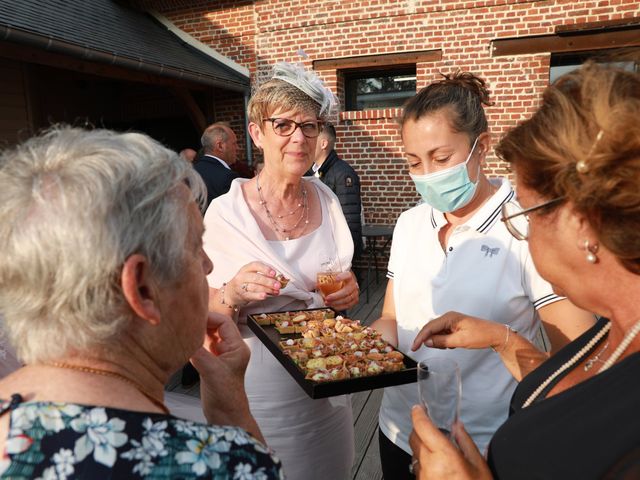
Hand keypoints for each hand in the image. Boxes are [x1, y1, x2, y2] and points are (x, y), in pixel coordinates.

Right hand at [190, 312, 257, 435]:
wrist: (226, 417)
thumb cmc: (226, 397)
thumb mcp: (211, 371)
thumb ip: (198, 352)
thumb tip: (182, 336)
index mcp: (237, 348)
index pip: (224, 323)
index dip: (209, 317)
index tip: (192, 316)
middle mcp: (230, 349)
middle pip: (216, 327)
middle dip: (201, 323)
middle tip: (183, 320)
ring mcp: (221, 356)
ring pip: (208, 337)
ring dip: (196, 333)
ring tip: (181, 328)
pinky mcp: (211, 364)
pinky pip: (202, 347)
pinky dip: (193, 343)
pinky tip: (183, 342)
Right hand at [226, 262, 282, 307]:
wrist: (231, 293)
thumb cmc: (245, 282)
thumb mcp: (252, 275)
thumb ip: (264, 275)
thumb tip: (279, 279)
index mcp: (246, 268)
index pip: (255, 265)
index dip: (265, 269)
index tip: (274, 273)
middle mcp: (242, 276)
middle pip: (256, 277)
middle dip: (268, 281)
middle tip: (278, 285)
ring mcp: (240, 286)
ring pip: (254, 287)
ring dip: (267, 290)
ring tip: (276, 292)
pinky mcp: (241, 295)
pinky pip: (251, 295)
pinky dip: (258, 296)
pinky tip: (265, 296)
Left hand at [324, 270, 358, 310]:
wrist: (348, 284)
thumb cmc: (341, 281)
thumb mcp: (335, 278)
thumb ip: (327, 280)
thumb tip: (316, 285)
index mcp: (349, 276)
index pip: (347, 275)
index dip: (342, 277)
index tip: (336, 279)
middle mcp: (353, 284)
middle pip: (346, 291)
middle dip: (336, 296)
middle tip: (327, 298)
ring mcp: (355, 293)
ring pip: (347, 299)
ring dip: (336, 303)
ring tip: (328, 303)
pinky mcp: (355, 300)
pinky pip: (348, 305)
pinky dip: (340, 307)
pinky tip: (333, 307)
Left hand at [409, 405, 491, 479]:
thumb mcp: (479, 467)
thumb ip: (466, 443)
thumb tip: (458, 427)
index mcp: (443, 455)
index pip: (422, 426)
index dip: (418, 414)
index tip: (418, 408)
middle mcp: (428, 464)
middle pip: (414, 437)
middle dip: (419, 429)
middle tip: (431, 428)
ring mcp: (422, 477)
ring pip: (414, 453)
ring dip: (421, 446)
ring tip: (438, 450)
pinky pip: (418, 468)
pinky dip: (424, 462)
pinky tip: (438, 467)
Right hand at [411, 311, 505, 351]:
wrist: (496, 335)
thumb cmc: (481, 335)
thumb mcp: (460, 341)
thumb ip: (442, 341)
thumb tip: (427, 342)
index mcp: (449, 317)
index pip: (429, 327)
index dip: (420, 338)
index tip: (414, 347)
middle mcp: (449, 317)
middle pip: (430, 328)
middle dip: (425, 339)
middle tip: (418, 349)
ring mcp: (451, 322)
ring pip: (436, 332)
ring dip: (435, 341)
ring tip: (445, 348)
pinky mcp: (454, 327)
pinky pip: (442, 333)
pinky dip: (442, 341)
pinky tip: (449, 346)